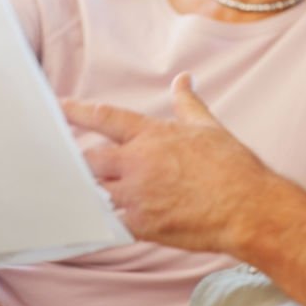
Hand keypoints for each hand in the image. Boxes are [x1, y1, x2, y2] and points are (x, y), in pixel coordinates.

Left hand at [63, 72, 287, 253]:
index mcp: (151, 135)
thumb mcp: (208, 127)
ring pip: (96, 193)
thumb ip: (187, 102)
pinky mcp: (142, 226)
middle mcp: (138, 163)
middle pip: (89, 161)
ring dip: (94, 193)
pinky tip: (104, 222)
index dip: (75, 111)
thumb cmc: (232, 166)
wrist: (249, 208)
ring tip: (87, 194)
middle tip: (76, 165)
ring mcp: (137, 196)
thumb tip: (183, 78)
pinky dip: (107, 222)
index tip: (56, 108)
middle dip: (81, 163)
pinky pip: (111, 224)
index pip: (104, 118)